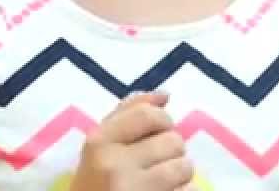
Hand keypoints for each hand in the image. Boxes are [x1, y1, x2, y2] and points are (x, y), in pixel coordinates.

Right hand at [69, 90, 193, 190]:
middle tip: (156, 166)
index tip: (158, 134)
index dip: (163, 122)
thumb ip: (127, 116)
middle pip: (172, 141)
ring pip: (184, 168)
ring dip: (180, 177)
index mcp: (98, 143)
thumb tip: (165, 95)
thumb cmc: (94, 186)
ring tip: (162, 185)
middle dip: (172, 152)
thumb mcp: (99, 148)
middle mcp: (114, 165)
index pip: (149, 115)